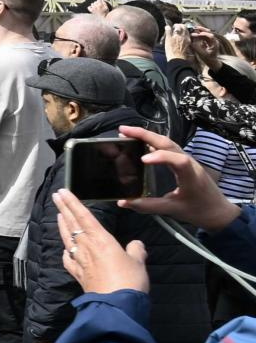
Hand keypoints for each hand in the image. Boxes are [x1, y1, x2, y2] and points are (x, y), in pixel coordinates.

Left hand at [55, 187, 149, 297]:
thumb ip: (136, 250)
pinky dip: (66, 252)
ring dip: (62, 226)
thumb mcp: (138, 262)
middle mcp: (86, 247)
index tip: (62, 192)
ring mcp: (80, 261)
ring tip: (59, 215)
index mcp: (100, 240)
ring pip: (67, 239)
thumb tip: (136, 244)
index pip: (84, 216)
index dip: (73, 203)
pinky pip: (68, 259)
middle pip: (72, 224)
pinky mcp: (78, 275)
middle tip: (56, 196)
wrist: (116, 305)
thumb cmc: (129, 280)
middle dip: (63, 209)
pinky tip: (65, 250)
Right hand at [115, 126, 240, 229]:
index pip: (178, 160)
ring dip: (148, 135)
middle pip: (169, 143)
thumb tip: (123, 202)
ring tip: (128, 133)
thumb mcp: (173, 210)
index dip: (160, 156)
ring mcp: (188, 160)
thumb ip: (148, 206)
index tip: (142, 160)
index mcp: (190, 177)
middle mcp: (190, 164)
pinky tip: (141, 142)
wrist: (219, 212)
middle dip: (145, 135)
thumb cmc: (199, 211)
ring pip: (168, 142)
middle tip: (123, 130)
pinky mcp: (185, 162)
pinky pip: (169, 147)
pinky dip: (153, 141)